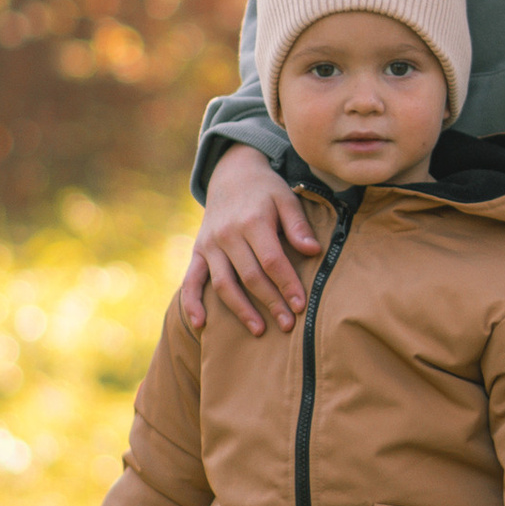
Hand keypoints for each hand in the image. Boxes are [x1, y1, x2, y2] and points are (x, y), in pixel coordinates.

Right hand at [182, 144, 316, 337]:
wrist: (232, 174)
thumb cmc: (266, 190)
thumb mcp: (286, 197)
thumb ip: (297, 224)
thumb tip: (313, 250)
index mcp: (252, 221)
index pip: (272, 260)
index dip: (287, 284)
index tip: (301, 305)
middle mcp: (227, 234)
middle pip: (250, 276)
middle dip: (270, 302)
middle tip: (288, 326)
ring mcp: (210, 245)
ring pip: (224, 284)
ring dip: (240, 310)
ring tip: (259, 331)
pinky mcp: (198, 251)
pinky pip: (191, 280)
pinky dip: (192, 303)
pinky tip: (201, 325)